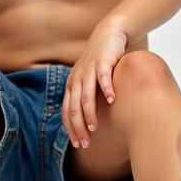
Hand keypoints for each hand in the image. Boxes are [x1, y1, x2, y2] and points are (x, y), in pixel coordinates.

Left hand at [62, 25, 127, 148]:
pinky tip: (112, 100)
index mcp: (72, 85)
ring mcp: (89, 70)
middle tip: (85, 144)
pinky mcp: (103, 61)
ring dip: (89, 113)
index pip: (67, 112)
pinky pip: (103, 76)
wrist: (108, 35)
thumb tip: (91, 123)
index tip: (78, 145)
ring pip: (86, 95)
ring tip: (94, 127)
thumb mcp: (90, 81)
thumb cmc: (101, 62)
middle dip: (78, 127)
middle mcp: (77, 79)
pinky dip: (106, 88)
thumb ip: (89, 98)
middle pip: (74, 107)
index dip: (71, 129)